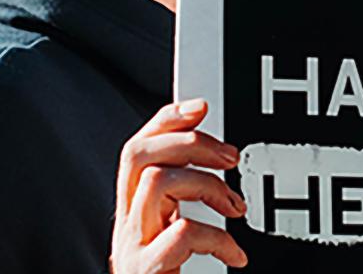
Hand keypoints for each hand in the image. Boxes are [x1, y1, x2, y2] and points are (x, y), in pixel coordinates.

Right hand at [110, 99, 247, 273]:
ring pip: (156, 182)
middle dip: (189, 142)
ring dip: (207, 186)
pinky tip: (236, 256)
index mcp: (134, 212)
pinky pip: (181, 234)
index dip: (166, 120)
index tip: (201, 106)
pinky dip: (218, 239)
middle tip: (230, 159)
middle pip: (138, 154)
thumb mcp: (175, 237)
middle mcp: (126, 226)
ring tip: (236, 208)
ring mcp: (132, 248)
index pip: (137, 148)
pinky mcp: (146, 272)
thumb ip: (187, 202)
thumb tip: (219, 161)